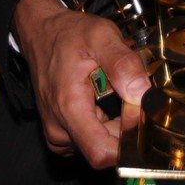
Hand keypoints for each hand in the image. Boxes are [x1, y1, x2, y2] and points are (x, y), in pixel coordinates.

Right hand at [10, 0, 151, 167]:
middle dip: (125, 127)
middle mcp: (59, 128)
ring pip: (99, 145)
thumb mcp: (101, 36)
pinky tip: (103, 100)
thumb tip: (142, 93)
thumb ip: (123, 64)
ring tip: (113, 92)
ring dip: (115, 125)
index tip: (139, 114)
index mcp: (69, 108)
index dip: (128, 141)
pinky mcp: (60, 133)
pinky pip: (90, 140)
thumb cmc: (69, 33)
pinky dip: (104, 126)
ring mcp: (57, 134)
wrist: (42, 31)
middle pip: (105, 149)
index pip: (101, 152)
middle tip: (129, 93)